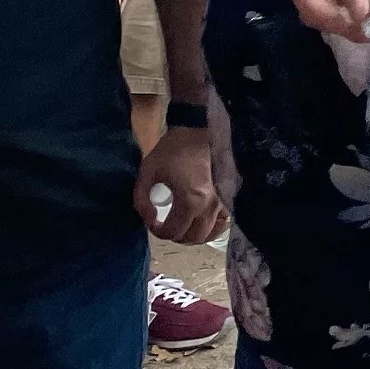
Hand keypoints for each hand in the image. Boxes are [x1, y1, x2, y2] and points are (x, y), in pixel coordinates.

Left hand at [136, 126, 225, 243]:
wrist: (195, 131)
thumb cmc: (170, 151)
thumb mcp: (146, 175)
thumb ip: (142, 203)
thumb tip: (151, 220)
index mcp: (190, 201)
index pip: (173, 232)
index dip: (157, 231)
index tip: (152, 221)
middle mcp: (210, 205)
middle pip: (194, 237)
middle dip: (177, 236)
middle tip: (166, 225)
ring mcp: (223, 201)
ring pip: (211, 232)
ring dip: (195, 234)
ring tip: (183, 225)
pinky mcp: (228, 195)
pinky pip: (225, 220)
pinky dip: (213, 227)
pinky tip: (202, 221)